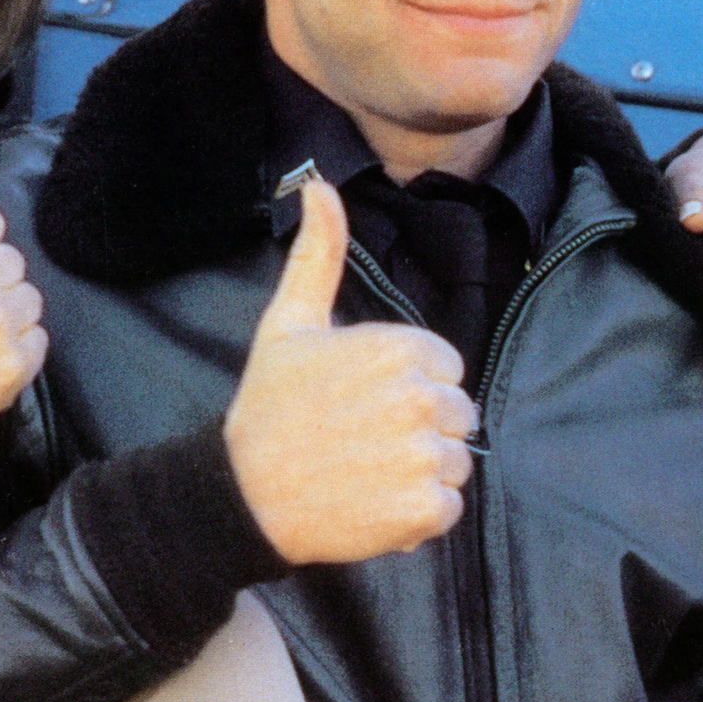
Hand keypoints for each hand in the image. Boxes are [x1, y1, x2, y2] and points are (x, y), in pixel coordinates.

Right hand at [223, 178, 475, 563]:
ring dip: (420, 474)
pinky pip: (449, 508)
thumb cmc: (268, 407)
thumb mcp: (289, 322)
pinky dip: (417, 516)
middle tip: (361, 440)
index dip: (406, 385)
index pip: (445, 367)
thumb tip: (319, 186)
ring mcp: (424, 456)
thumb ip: (319, 253)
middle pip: (458, 415)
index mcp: (398, 347)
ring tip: (365, 473)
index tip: (362, 401)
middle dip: (420, 429)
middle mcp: (419, 398)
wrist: (243, 495)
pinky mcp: (424, 509)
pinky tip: (371, 504)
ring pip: (456, 462)